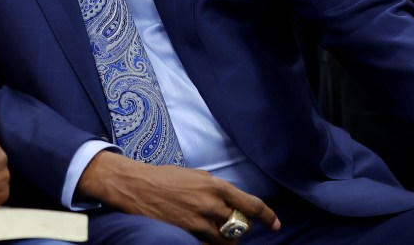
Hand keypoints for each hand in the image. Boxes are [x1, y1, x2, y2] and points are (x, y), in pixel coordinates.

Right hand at [77, 151, 279, 243]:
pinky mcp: (187, 232)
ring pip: (227, 240)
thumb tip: (230, 200)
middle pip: (241, 225)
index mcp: (215, 185)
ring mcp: (199, 220)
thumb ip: (214, 188)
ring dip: (226, 239)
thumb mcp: (194, 175)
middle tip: (231, 224)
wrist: (136, 185)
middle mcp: (211, 204)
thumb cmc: (164, 177)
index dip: (268, 216)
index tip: (276, 224)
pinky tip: (204, 238)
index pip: (251, 204)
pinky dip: (211, 244)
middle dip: (240, 227)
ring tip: (217, 233)